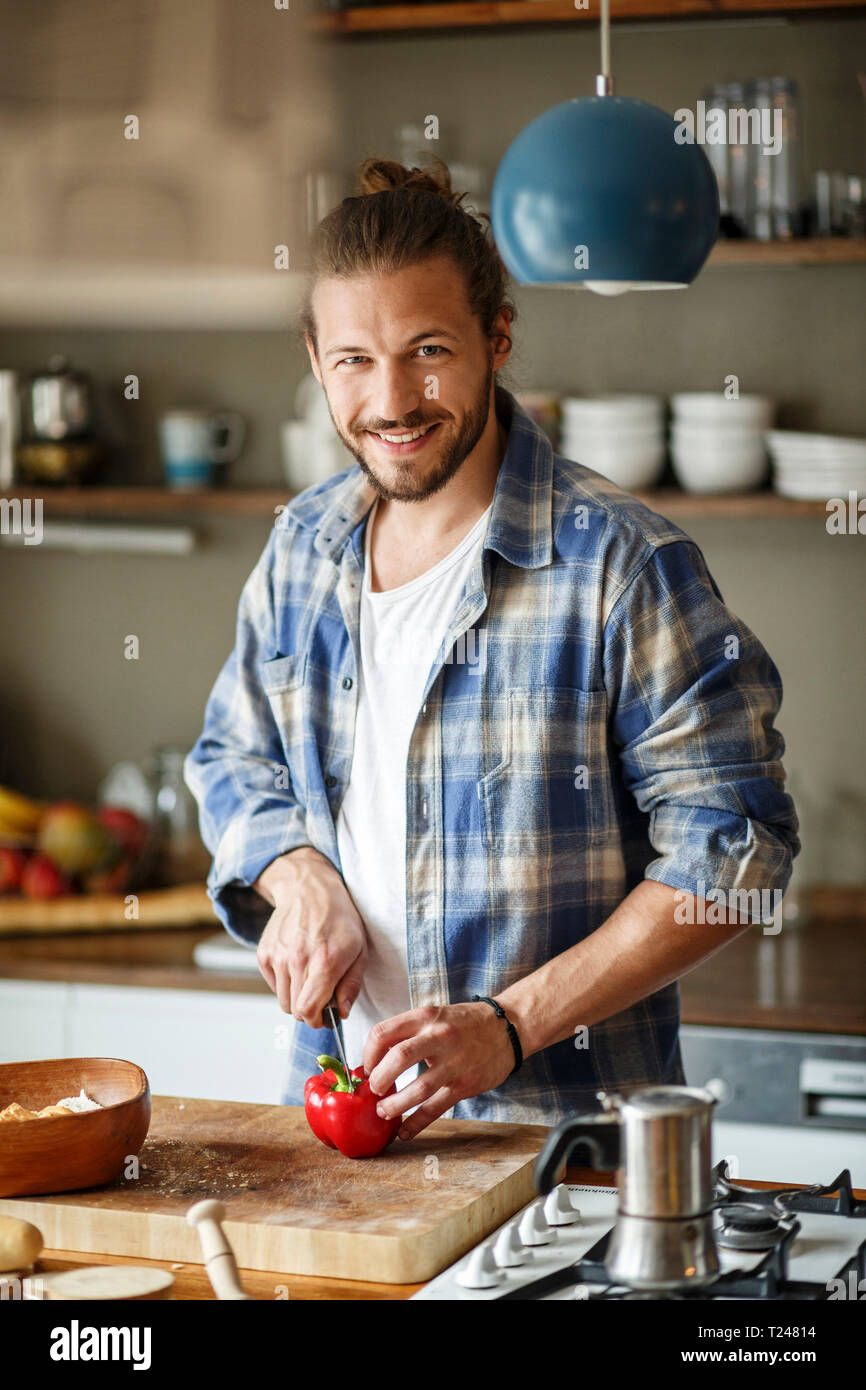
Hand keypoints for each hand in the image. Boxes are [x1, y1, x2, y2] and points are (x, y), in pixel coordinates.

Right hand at [254, 848, 366, 1026]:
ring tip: (310, 978)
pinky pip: (273, 985)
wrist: (308, 889)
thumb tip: (340, 1012)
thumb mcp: (360, 950)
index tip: (326, 1017)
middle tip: (321, 997)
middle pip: (295, 1010)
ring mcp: (277, 956)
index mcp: (324, 961)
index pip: (308, 1010)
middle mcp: (297, 960)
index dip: (318, 1021)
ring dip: (297, 997)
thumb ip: (351, 985)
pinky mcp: (264, 954)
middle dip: (310, 1011)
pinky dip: (285, 984)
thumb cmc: (339, 919)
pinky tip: (297, 966)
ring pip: (283, 1001)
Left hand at [363, 1002, 514, 1141]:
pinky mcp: (465, 1084)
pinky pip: (435, 1108)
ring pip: (417, 1089)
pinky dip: (416, 1123)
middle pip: (397, 1058)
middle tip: (373, 1091)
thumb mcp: (435, 1016)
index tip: (366, 1068)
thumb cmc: (465, 1023)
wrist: (508, 1027)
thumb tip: (376, 1060)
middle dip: (378, 1079)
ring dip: (394, 1106)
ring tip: (384, 1112)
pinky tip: (405, 1131)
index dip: (367, 1055)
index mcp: (425, 1017)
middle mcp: (438, 1036)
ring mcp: (454, 1062)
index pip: (383, 1033)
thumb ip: (409, 1033)